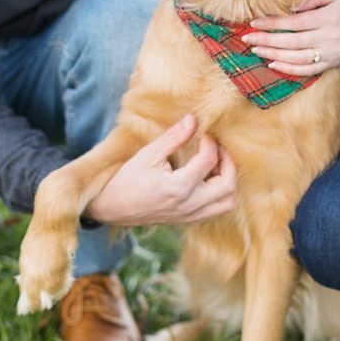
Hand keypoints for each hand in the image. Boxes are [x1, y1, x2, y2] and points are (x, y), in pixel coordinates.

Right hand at [85, 114, 237, 225]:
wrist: (110, 207)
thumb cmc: (127, 179)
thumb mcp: (148, 154)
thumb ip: (173, 137)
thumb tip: (193, 119)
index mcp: (179, 187)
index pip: (209, 160)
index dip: (210, 143)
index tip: (203, 134)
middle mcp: (189, 205)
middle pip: (228, 184)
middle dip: (228, 162)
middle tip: (218, 148)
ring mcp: (190, 216)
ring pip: (227, 202)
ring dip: (228, 181)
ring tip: (216, 165)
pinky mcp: (189, 221)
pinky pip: (217, 210)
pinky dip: (221, 195)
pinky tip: (209, 180)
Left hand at [242, 0, 339, 75]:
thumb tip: (288, 5)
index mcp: (328, 18)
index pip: (295, 22)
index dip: (273, 23)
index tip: (254, 23)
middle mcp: (328, 37)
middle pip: (292, 41)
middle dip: (267, 40)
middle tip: (246, 38)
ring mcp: (330, 53)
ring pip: (297, 58)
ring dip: (273, 55)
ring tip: (256, 50)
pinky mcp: (331, 64)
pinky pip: (307, 70)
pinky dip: (289, 69)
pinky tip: (273, 64)